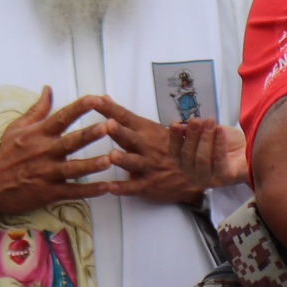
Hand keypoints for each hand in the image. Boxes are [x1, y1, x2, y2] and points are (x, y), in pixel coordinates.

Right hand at [0, 88, 118, 215]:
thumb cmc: (4, 154)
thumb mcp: (16, 127)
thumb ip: (37, 109)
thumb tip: (48, 88)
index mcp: (38, 134)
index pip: (61, 117)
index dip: (79, 108)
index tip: (95, 98)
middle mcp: (44, 152)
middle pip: (71, 142)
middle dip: (90, 134)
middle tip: (109, 126)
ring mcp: (46, 173)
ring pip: (73, 168)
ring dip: (92, 164)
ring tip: (110, 159)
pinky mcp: (48, 192)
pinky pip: (72, 191)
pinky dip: (89, 190)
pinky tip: (106, 187)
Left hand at [83, 95, 246, 203]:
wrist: (192, 174)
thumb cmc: (167, 148)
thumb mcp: (149, 128)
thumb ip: (124, 116)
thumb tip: (104, 97)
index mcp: (146, 130)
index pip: (124, 116)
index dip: (109, 108)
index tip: (94, 100)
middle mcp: (146, 147)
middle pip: (129, 137)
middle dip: (119, 131)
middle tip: (108, 124)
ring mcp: (148, 166)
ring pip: (133, 162)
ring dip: (123, 158)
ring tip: (111, 156)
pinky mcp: (147, 185)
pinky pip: (134, 187)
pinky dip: (123, 188)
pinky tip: (111, 188)